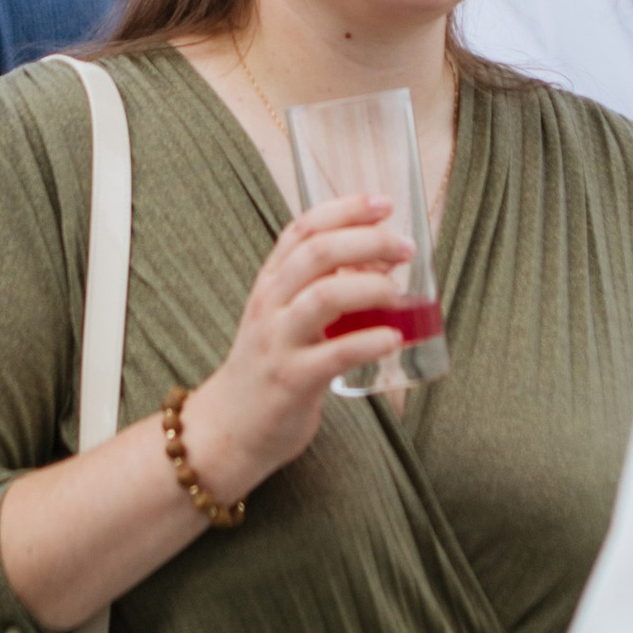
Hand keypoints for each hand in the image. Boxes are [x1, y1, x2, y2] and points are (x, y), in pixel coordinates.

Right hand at [181, 197, 413, 499]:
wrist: (228, 429)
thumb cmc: (269, 367)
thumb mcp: (284, 316)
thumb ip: (321, 286)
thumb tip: (381, 260)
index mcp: (270, 284)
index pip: (302, 229)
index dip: (345, 209)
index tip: (383, 203)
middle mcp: (270, 305)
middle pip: (318, 253)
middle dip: (368, 241)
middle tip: (404, 248)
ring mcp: (278, 343)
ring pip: (323, 296)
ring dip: (370, 287)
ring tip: (398, 294)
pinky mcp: (292, 381)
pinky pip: (335, 354)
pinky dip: (369, 342)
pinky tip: (394, 339)